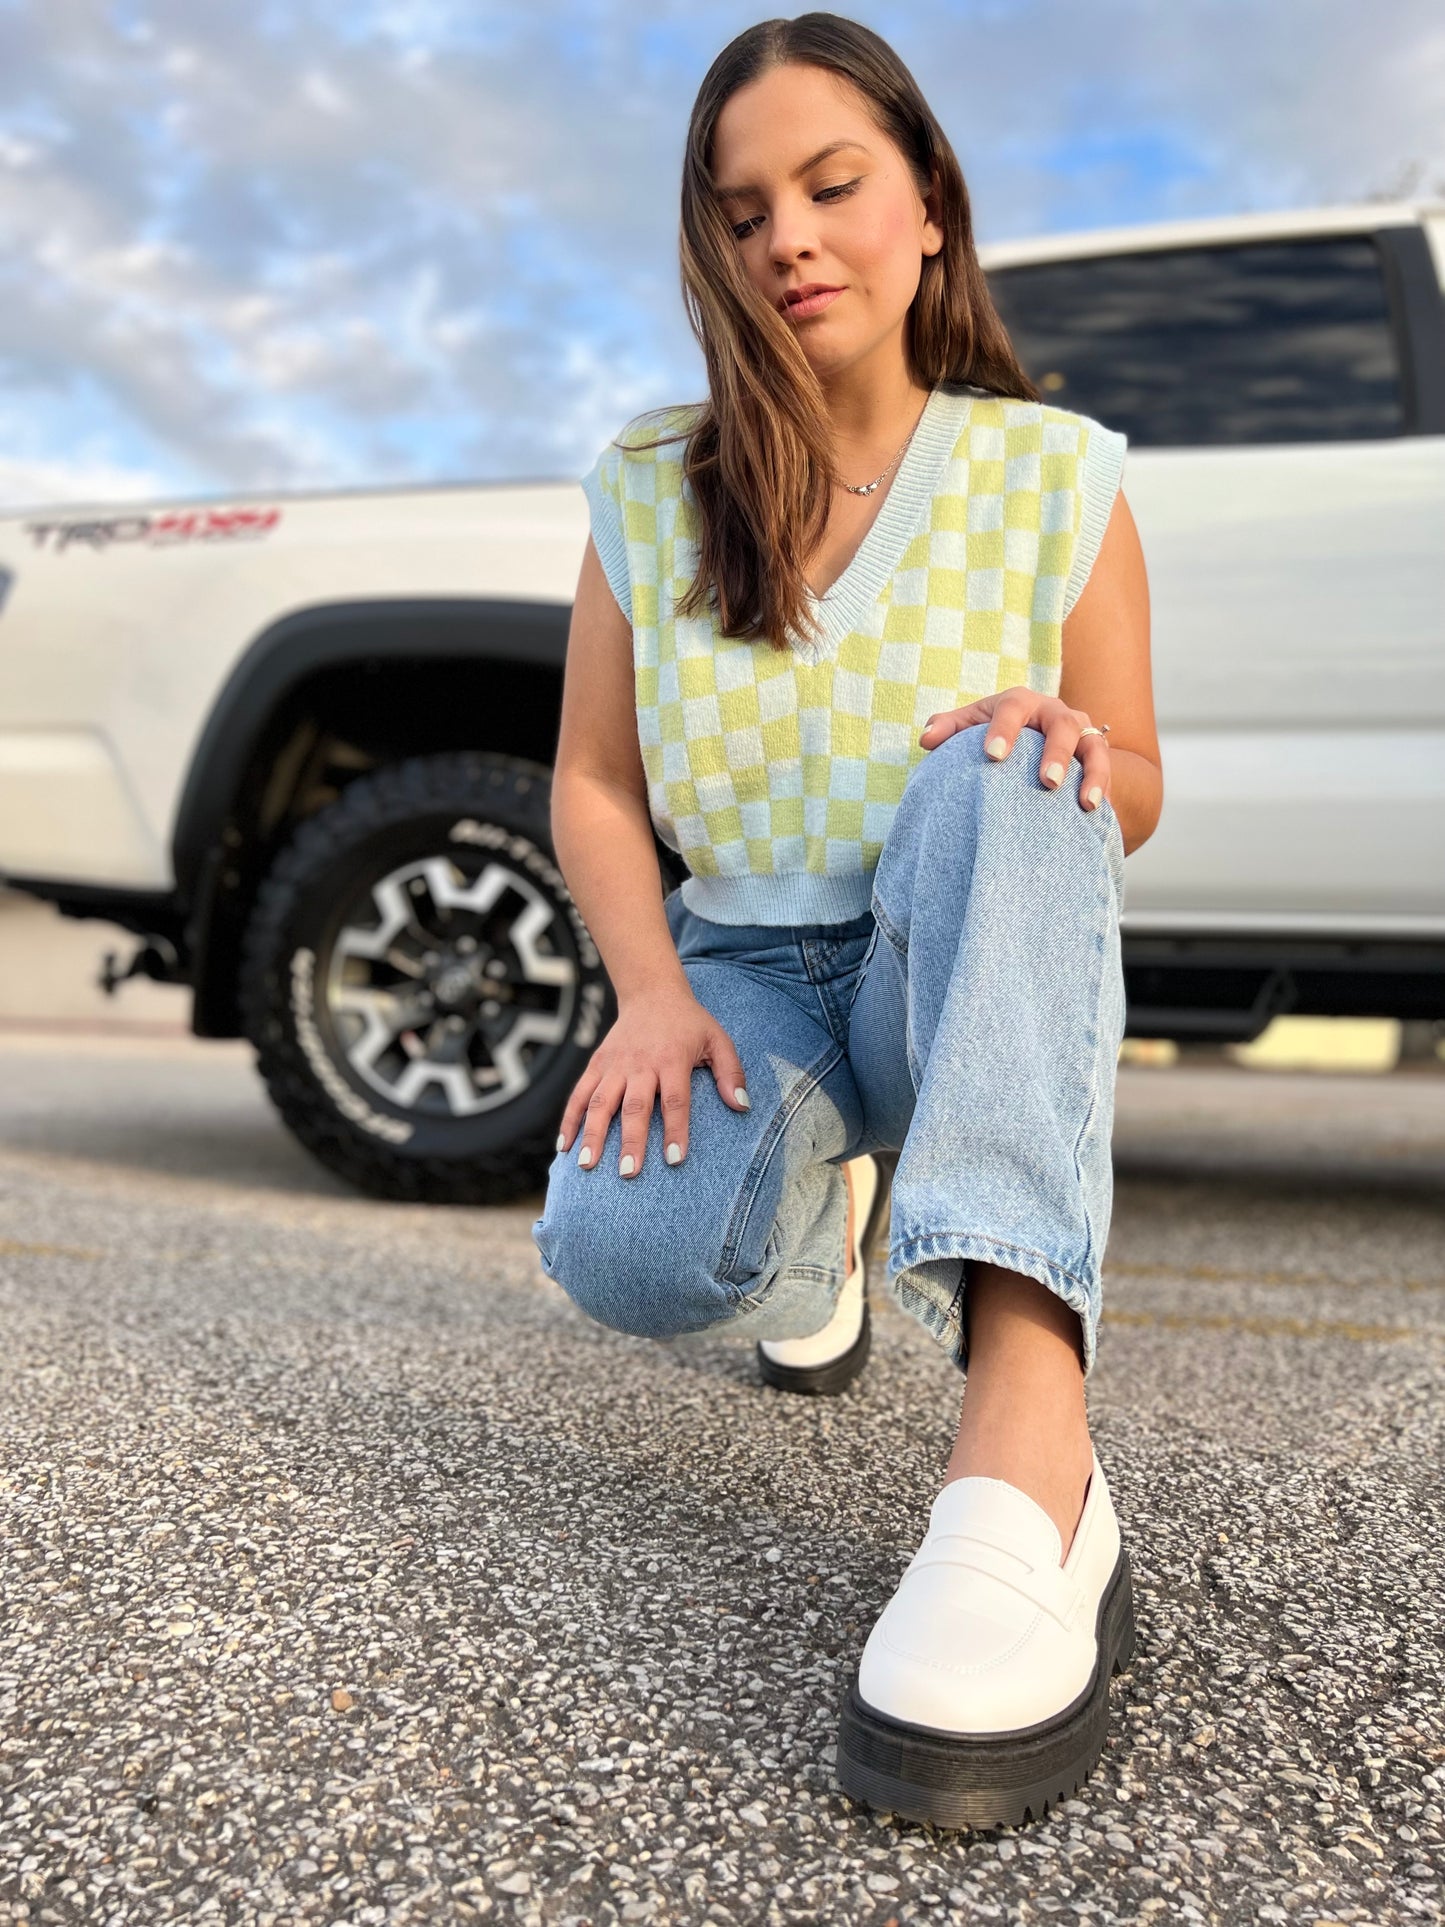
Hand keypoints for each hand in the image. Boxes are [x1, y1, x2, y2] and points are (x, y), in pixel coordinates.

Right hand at [555, 985, 749, 1177]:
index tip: (675, 1159)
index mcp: (672, 1059)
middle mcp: (640, 1064)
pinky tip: (563, 1147)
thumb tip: (742, 1106)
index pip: (675, 1100)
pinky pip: (579, 1094)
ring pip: (599, 1102)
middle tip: (628, 1172)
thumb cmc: (689, 1024)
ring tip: (586, 1165)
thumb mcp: (718, 1040)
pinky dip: (569, 1120)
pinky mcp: (596, 1064)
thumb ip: (731, 1072)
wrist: (651, 993)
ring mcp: (614, 1065)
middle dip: (630, 1140)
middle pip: (634, 1106)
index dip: (675, 1130)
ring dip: (592, 1134)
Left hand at [918, 688, 1110, 812]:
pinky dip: (1104, 790)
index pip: (1012, 708)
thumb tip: (927, 739)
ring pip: (1094, 747)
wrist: (1035, 738)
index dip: (1003, 729)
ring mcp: (1080, 733)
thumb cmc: (995, 733)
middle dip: (1057, 753)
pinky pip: (1108, 772)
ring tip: (1086, 803)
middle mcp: (1055, 713)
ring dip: (1092, 774)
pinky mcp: (1096, 757)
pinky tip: (1098, 814)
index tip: (992, 756)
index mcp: (1020, 702)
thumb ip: (948, 728)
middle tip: (1047, 782)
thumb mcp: (971, 726)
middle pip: (1062, 725)